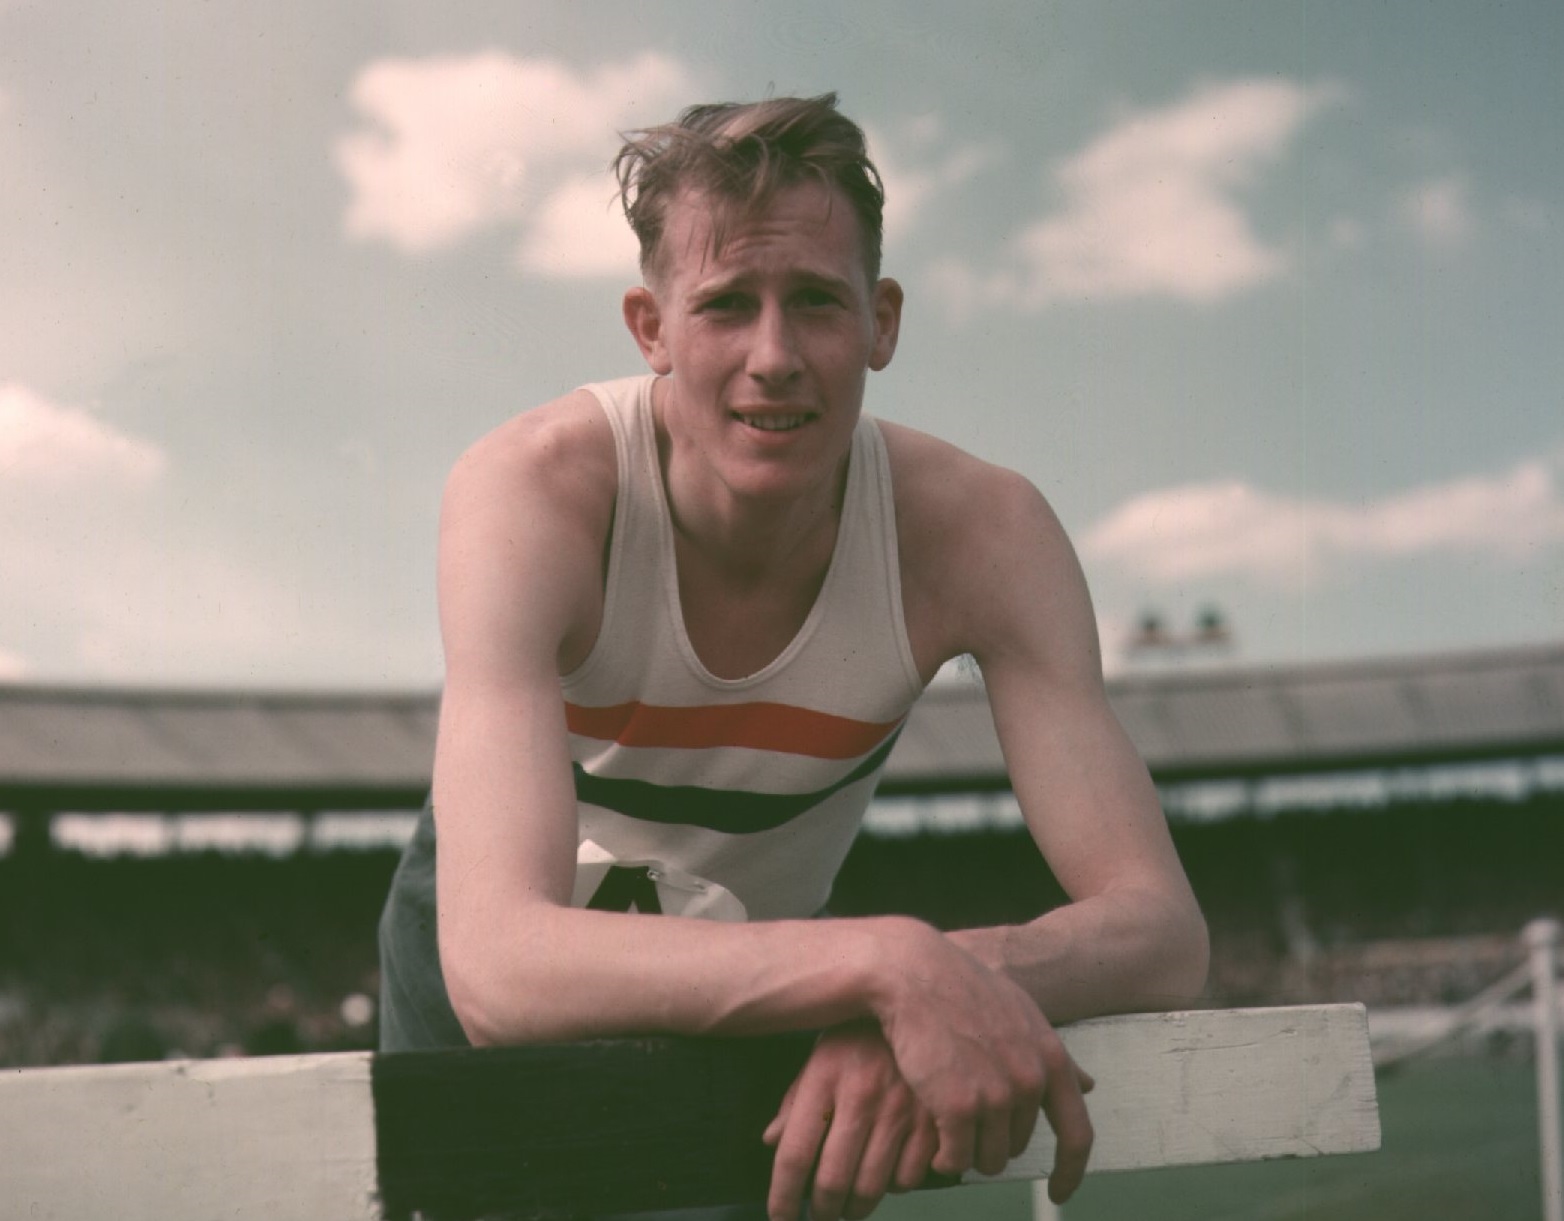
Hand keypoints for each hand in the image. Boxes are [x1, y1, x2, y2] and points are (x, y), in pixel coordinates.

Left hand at [762, 1021, 938, 1220]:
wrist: (922, 1002)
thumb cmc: (863, 1034)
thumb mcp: (821, 1055)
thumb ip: (795, 1100)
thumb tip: (772, 1140)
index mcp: (825, 1077)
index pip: (795, 1155)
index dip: (783, 1198)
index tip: (782, 1218)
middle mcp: (861, 1095)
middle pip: (832, 1181)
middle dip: (822, 1211)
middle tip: (820, 1216)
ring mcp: (901, 1109)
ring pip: (871, 1187)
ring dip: (855, 1208)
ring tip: (848, 1206)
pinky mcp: (934, 1119)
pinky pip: (909, 1178)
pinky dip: (895, 1187)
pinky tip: (887, 1174)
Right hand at [875, 922, 1094, 1201]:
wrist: (912, 973)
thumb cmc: (960, 989)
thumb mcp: (1019, 1012)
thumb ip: (1050, 1054)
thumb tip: (1088, 1085)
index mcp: (1050, 1059)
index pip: (1077, 1134)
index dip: (1070, 1171)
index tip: (1060, 1192)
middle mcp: (1030, 1080)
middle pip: (1016, 1146)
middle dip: (989, 1136)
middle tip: (960, 1107)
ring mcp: (996, 1095)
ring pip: (986, 1159)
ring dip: (965, 1149)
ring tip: (943, 1115)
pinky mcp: (958, 1107)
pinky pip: (955, 1160)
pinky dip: (943, 1156)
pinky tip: (930, 1132)